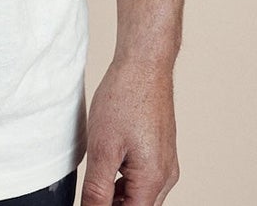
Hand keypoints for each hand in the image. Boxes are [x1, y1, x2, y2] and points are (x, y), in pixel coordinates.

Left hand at [80, 58, 178, 205]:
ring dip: (117, 194)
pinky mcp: (161, 152)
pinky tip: (108, 162)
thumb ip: (97, 189)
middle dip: (112, 204)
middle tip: (91, 189)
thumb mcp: (102, 148)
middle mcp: (166, 176)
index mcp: (153, 180)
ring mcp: (166, 164)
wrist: (143, 65)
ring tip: (96, 171)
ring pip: (140, 195)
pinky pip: (144, 178)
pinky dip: (125, 179)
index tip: (90, 200)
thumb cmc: (125, 99)